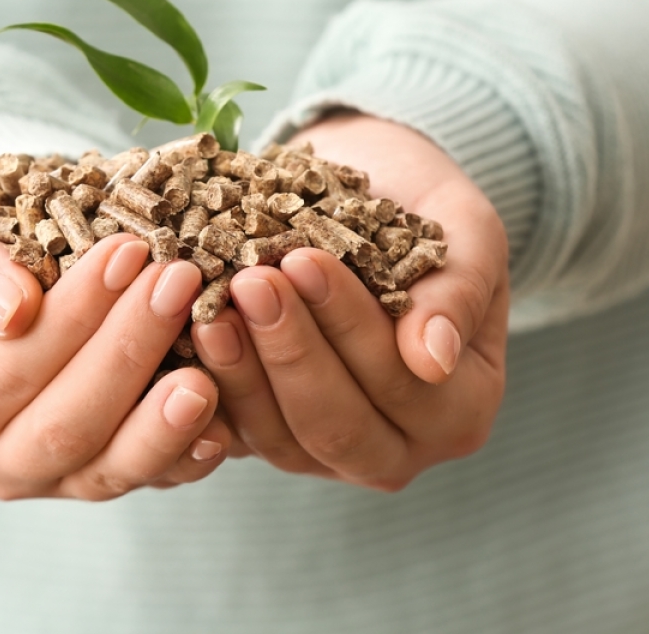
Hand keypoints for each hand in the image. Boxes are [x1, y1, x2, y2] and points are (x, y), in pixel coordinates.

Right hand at [0, 178, 230, 499]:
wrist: (11, 272)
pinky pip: (154, 479)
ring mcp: (54, 477)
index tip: (128, 251)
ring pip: (110, 469)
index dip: (73, 314)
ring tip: (205, 375)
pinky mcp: (110, 475)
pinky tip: (222, 421)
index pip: (11, 366)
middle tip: (180, 281)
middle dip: (128, 351)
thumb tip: (11, 312)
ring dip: (162, 423)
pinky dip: (189, 455)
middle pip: (65, 425)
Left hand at [193, 113, 508, 490]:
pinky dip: (206, 387)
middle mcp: (393, 448)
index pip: (403, 385)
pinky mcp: (263, 436)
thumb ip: (458, 292)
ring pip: (276, 439)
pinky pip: (231, 433)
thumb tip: (430, 358)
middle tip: (251, 281)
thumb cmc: (426, 210)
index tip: (305, 260)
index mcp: (459, 411)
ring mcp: (321, 453)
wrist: (366, 194)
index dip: (351, 327)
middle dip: (290, 352)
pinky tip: (181, 335)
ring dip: (240, 371)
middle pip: (335, 428)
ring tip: (208, 305)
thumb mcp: (466, 232)